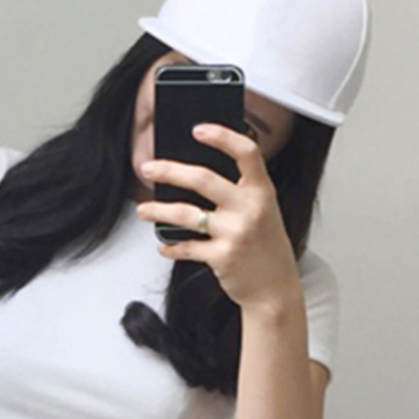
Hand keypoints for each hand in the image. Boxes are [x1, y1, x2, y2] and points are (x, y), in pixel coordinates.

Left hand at [136, 122, 301, 311]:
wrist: (275, 290)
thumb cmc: (266, 248)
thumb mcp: (263, 212)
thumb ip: (240, 192)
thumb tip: (195, 175)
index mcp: (262, 191)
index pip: (246, 153)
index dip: (222, 136)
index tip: (198, 129)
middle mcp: (250, 208)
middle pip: (203, 178)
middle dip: (169, 170)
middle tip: (148, 168)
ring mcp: (236, 233)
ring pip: (186, 214)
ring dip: (158, 210)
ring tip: (143, 210)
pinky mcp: (222, 257)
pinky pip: (186, 247)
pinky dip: (170, 246)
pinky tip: (163, 244)